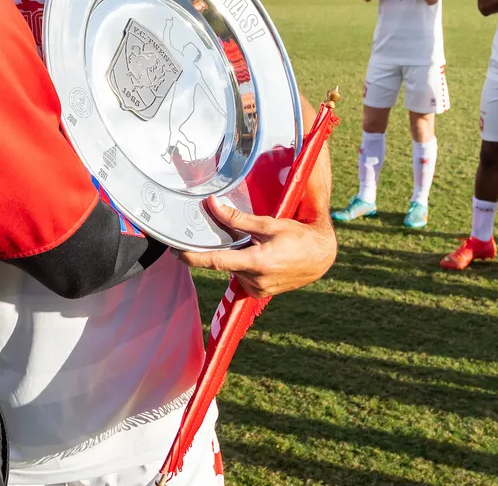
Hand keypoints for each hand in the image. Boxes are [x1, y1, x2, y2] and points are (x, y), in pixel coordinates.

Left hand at [176, 141, 335, 297]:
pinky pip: (242, 276)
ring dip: (236, 257)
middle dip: (223, 249)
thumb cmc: (298, 238)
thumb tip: (213, 204)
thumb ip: (237, 218)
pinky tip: (259, 256)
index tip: (176, 252)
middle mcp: (254, 280)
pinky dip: (244, 265)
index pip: (215, 262)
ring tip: (257, 245)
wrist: (321, 257)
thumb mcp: (269, 224)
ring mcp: (257, 289)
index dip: (192, 258)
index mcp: (256, 263)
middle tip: (233, 235)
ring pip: (233, 269)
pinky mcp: (260, 293)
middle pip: (224, 262)